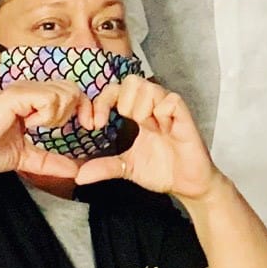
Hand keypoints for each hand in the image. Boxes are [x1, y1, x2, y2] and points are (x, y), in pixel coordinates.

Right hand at [0, 82, 86, 184]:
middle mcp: (29, 90)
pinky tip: (30, 124)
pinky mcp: (15, 96)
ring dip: (59, 115)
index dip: (85, 108)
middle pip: (73, 89)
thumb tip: (75, 171)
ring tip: (39, 127)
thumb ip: (50, 162)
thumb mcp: (26, 158)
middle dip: (80, 110)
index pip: (70, 94)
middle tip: (72, 129)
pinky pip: (49, 98)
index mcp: (32, 101)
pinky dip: (46, 114)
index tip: (89, 127)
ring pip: (65, 92)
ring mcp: (22, 90)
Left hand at [76, 76, 225, 202]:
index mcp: (136, 115)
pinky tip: (163, 129)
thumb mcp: (126, 168)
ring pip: (149, 87)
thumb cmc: (162, 171)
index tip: (93, 124)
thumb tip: (78, 176)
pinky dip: (162, 113)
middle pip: (131, 81)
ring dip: (141, 108)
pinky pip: (171, 100)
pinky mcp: (184, 117)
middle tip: (125, 123)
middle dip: (122, 101)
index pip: (114, 91)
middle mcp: (152, 107)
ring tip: (147, 128)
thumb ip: (104, 167)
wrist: (188, 186)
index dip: (100, 102)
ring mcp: (168, 111)